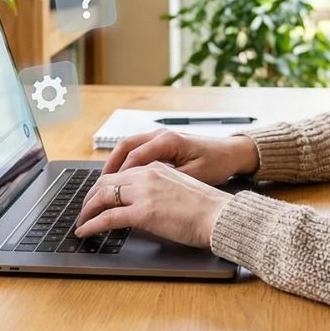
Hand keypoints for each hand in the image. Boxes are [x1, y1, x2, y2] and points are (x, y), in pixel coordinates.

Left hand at [73, 161, 232, 247]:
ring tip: (81, 222)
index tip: (97, 197)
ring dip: (87, 211)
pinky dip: (92, 225)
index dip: (103, 186)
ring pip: (102, 197)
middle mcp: (146, 176)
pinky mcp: (143, 212)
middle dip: (90, 198)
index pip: (120, 174)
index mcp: (156, 168)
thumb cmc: (206, 208)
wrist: (219, 215)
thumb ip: (158, 191)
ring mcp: (144, 193)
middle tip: (84, 210)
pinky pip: (108, 218)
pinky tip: (85, 232)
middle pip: (106, 182)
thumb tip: (142, 206)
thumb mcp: (178, 189)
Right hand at [102, 129, 258, 184]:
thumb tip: (144, 195)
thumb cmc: (217, 163)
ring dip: (114, 165)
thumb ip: (168, 182)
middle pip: (124, 148)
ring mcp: (161, 137)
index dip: (118, 177)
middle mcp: (160, 135)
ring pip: (128, 147)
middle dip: (109, 168)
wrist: (233, 153)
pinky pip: (137, 150)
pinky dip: (125, 163)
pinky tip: (122, 179)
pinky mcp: (163, 143)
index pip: (133, 157)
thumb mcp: (194, 177)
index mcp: (167, 141)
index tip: (107, 193)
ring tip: (103, 185)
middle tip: (96, 190)